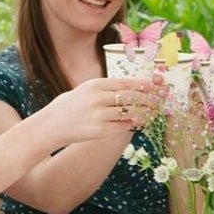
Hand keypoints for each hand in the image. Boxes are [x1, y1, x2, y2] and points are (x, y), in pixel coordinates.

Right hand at [44, 76, 165, 144]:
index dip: (144, 85)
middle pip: (131, 97)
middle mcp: (98, 98)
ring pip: (130, 113)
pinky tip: (140, 122)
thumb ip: (106, 89)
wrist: (52, 125)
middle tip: (161, 99)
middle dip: (149, 98)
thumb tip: (131, 88)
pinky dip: (134, 124)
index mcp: (95, 84)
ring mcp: (99, 115)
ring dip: (145, 112)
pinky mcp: (100, 131)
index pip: (126, 83)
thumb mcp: (86, 89)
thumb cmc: (70, 106)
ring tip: (154, 111)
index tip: (157, 85)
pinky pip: (123, 126)